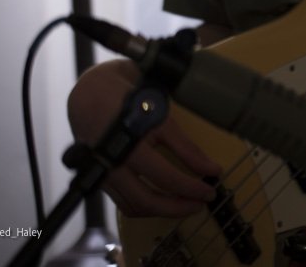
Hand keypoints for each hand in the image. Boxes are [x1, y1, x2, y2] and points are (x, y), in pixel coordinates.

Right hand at [67, 59, 222, 217]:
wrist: (91, 95)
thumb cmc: (132, 102)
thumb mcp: (162, 118)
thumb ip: (185, 147)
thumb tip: (211, 170)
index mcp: (131, 148)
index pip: (166, 177)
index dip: (192, 186)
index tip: (214, 184)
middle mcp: (113, 168)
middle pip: (147, 200)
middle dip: (178, 207)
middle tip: (203, 202)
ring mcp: (104, 177)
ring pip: (134, 206)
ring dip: (163, 210)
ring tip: (188, 204)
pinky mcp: (101, 181)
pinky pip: (124, 202)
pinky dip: (147, 206)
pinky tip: (165, 200)